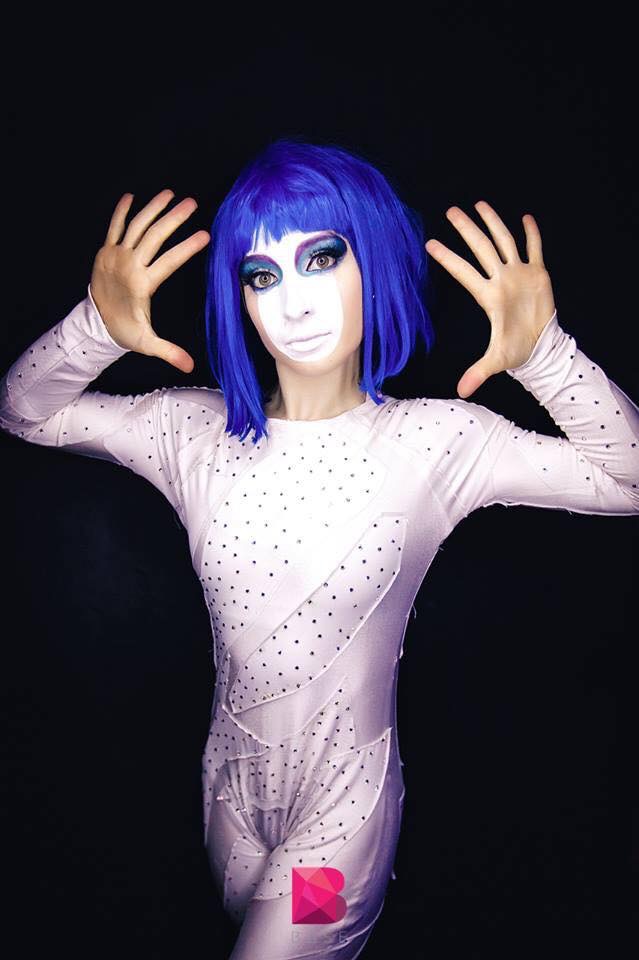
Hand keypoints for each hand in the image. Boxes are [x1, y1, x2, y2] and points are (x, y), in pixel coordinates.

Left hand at [90, 190, 210, 372]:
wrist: (94, 324)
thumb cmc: (124, 331)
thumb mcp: (146, 343)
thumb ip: (168, 352)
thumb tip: (189, 366)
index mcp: (142, 285)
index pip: (169, 262)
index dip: (188, 248)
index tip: (205, 236)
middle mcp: (129, 265)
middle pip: (154, 236)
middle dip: (174, 218)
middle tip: (192, 204)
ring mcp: (115, 256)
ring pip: (136, 226)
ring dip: (153, 208)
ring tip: (170, 194)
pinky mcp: (105, 251)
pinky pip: (113, 227)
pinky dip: (122, 211)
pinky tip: (132, 196)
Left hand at [425, 201, 555, 397]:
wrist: (540, 346)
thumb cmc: (516, 350)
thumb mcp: (497, 361)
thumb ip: (478, 372)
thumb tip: (462, 391)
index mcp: (489, 296)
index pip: (465, 272)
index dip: (449, 259)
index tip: (430, 244)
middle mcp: (502, 280)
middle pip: (482, 248)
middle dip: (468, 229)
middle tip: (452, 211)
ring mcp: (519, 274)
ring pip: (505, 242)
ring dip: (494, 223)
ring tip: (480, 204)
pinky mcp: (538, 274)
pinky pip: (534, 249)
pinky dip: (532, 234)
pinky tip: (525, 218)